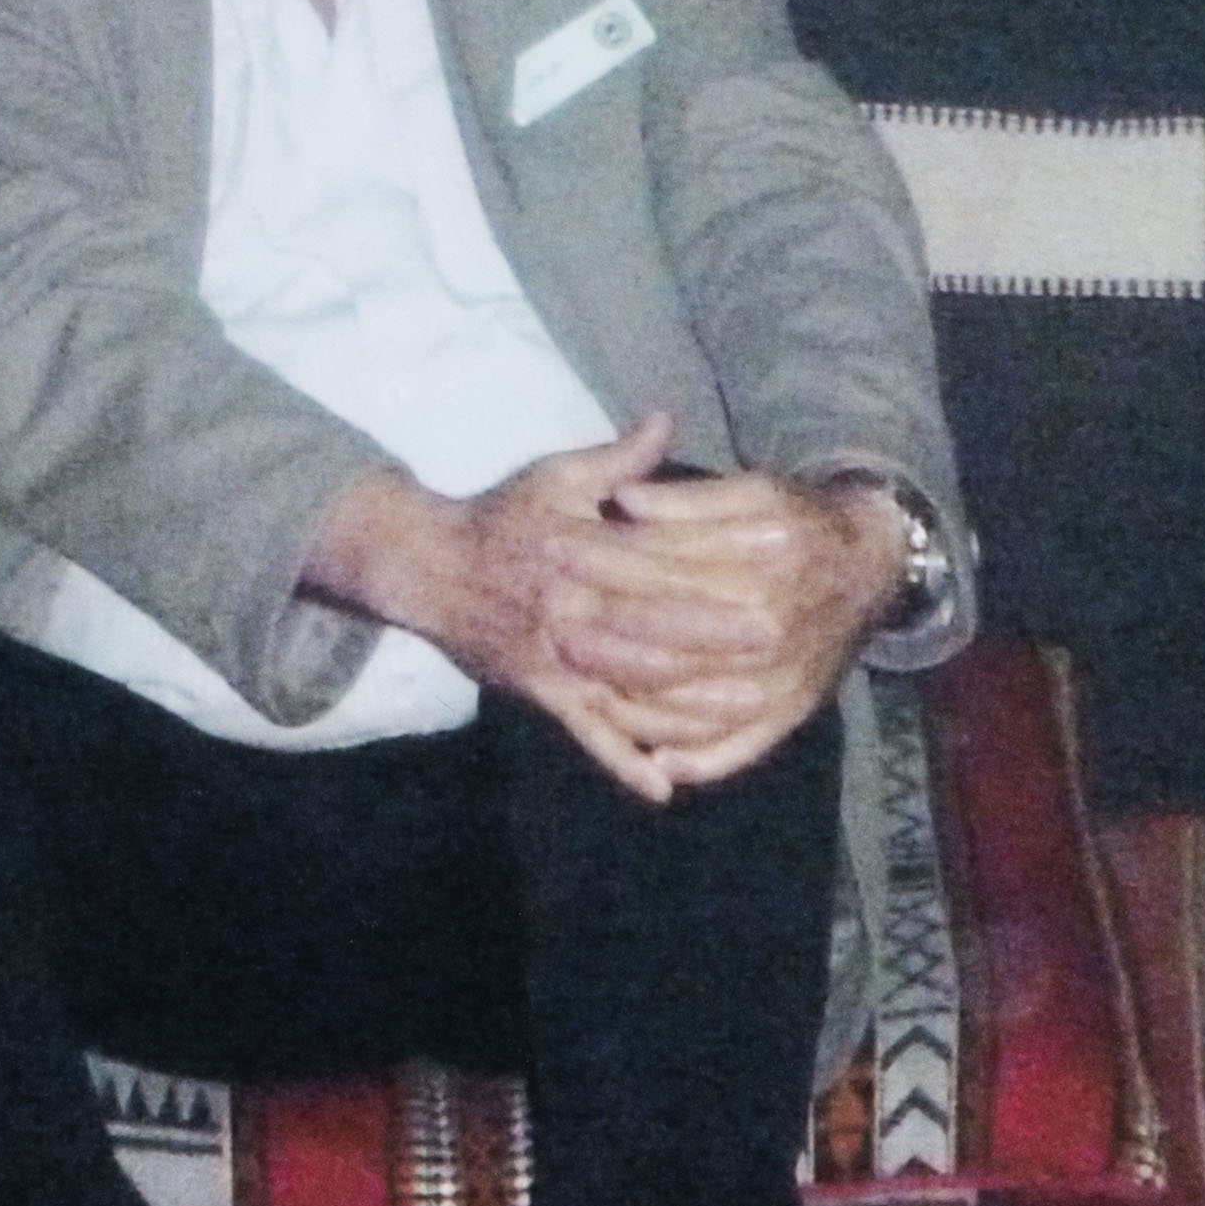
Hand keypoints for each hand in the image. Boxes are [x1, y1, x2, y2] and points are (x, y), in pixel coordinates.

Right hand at [312, 418, 895, 802]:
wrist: (426, 568)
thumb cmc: (499, 516)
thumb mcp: (556, 476)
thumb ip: (618, 459)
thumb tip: (666, 417)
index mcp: (583, 557)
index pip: (660, 568)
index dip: (718, 573)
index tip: (770, 570)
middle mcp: (574, 614)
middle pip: (655, 634)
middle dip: (718, 643)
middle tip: (778, 644)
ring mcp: (558, 661)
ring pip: (631, 692)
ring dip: (687, 707)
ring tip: (746, 712)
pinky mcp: (542, 693)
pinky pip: (586, 735)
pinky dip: (622, 762)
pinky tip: (662, 788)